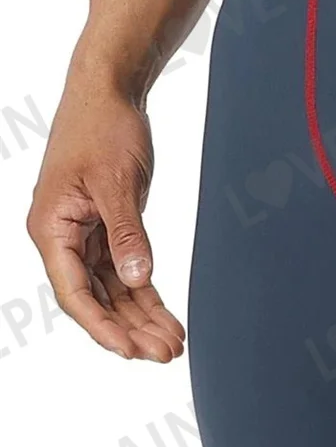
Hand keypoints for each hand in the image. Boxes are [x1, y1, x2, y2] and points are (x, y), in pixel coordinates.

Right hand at [27, 79, 184, 360]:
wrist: (109, 92)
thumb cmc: (103, 127)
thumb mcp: (118, 182)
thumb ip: (126, 233)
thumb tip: (135, 278)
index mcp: (51, 227)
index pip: (75, 291)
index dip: (102, 325)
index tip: (129, 351)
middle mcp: (63, 237)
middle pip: (96, 298)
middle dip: (130, 329)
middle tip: (167, 354)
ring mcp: (85, 235)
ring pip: (112, 289)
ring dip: (141, 318)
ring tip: (173, 345)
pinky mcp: (107, 228)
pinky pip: (125, 271)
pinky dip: (146, 294)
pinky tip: (167, 317)